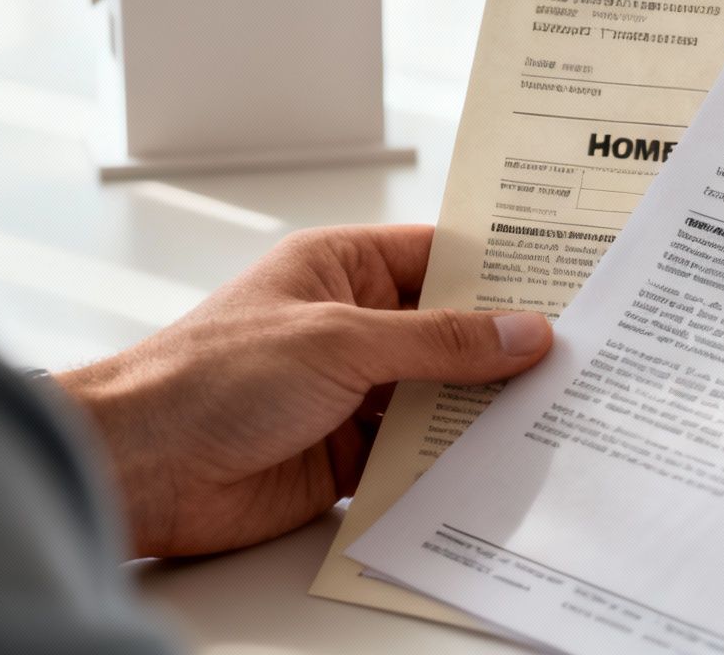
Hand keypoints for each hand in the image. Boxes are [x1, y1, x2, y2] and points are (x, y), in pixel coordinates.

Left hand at [56, 225, 551, 557]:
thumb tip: (519, 331)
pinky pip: (416, 456)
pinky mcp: (344, 459)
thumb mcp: (339, 339)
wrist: (142, 466)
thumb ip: (437, 342)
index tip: (567, 279)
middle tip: (581, 352)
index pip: (441, 257)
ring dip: (483, 408)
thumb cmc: (209, 376)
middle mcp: (350, 326)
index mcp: (341, 268)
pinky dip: (452, 461)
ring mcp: (349, 394)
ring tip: (558, 410)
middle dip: (504, 346)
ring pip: (439, 397)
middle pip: (449, 332)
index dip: (502, 269)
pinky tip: (500, 464)